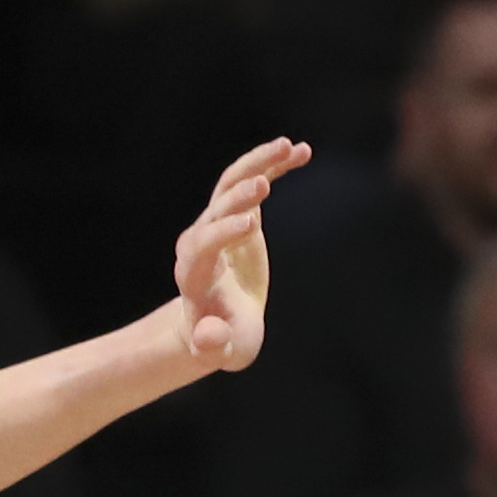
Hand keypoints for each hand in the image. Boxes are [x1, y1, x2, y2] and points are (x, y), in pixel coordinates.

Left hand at [174, 137, 310, 371]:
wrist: (216, 322)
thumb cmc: (223, 339)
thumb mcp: (224, 350)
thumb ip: (215, 345)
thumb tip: (207, 339)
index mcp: (195, 275)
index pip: (203, 246)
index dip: (224, 233)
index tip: (251, 223)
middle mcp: (199, 242)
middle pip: (215, 210)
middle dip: (237, 198)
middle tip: (261, 185)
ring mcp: (217, 223)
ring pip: (231, 184)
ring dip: (256, 164)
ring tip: (287, 146)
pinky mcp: (237, 212)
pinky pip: (250, 179)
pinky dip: (273, 164)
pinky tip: (301, 151)